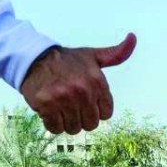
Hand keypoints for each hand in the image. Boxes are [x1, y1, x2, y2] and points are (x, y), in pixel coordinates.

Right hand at [19, 33, 136, 133]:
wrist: (34, 58)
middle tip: (71, 104)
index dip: (96, 110)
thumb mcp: (94, 56)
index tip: (86, 100)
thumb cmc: (67, 61)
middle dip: (82, 117)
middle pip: (91, 124)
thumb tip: (132, 38)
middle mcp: (82, 90)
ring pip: (73, 129)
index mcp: (97, 81)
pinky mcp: (46, 106)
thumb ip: (116, 54)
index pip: (106, 114)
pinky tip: (50, 109)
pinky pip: (55, 129)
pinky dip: (52, 123)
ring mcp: (64, 98)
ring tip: (60, 105)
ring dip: (66, 121)